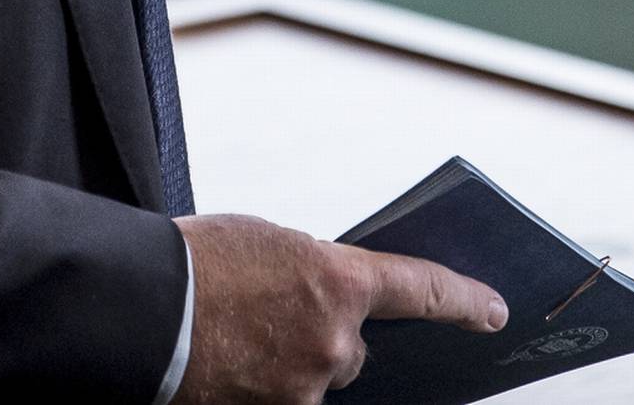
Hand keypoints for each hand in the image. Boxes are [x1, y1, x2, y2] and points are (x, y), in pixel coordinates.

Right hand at [170, 213, 507, 403]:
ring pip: (316, 379)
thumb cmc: (194, 262)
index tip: (494, 312)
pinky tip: (228, 362)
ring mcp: (305, 388)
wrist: (139, 308)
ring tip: (235, 336)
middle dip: (325, 336)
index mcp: (337, 281)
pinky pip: (285, 400)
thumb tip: (326, 303)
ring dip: (288, 362)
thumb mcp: (268, 244)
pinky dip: (262, 384)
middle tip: (272, 316)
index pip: (423, 289)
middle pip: (354, 349)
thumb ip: (313, 274)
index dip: (464, 301)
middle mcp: (333, 341)